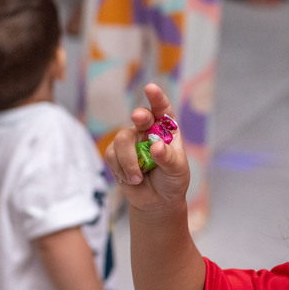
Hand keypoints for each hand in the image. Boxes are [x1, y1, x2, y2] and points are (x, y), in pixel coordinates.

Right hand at [106, 84, 189, 212]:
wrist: (157, 201)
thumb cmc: (172, 180)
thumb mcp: (176, 170)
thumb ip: (168, 158)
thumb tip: (155, 146)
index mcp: (167, 128)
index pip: (162, 109)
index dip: (157, 98)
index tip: (151, 88)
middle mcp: (147, 130)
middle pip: (140, 117)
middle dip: (139, 117)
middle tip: (139, 118)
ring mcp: (130, 140)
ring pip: (122, 139)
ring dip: (129, 160)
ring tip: (139, 178)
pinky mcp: (115, 153)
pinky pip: (112, 155)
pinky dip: (122, 169)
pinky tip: (132, 179)